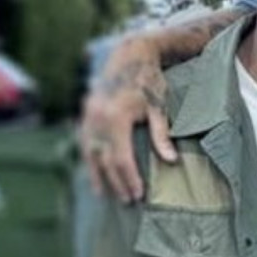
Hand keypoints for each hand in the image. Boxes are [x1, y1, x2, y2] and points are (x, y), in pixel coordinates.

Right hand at [79, 35, 175, 202]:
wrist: (129, 55)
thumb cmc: (150, 81)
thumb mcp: (159, 107)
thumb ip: (162, 135)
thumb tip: (171, 161)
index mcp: (116, 118)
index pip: (122, 159)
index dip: (130, 179)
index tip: (139, 195)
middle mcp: (97, 119)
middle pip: (106, 161)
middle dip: (117, 182)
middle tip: (128, 201)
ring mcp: (88, 117)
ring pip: (91, 154)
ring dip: (98, 176)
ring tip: (105, 195)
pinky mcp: (85, 114)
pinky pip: (85, 143)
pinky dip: (89, 159)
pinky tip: (95, 172)